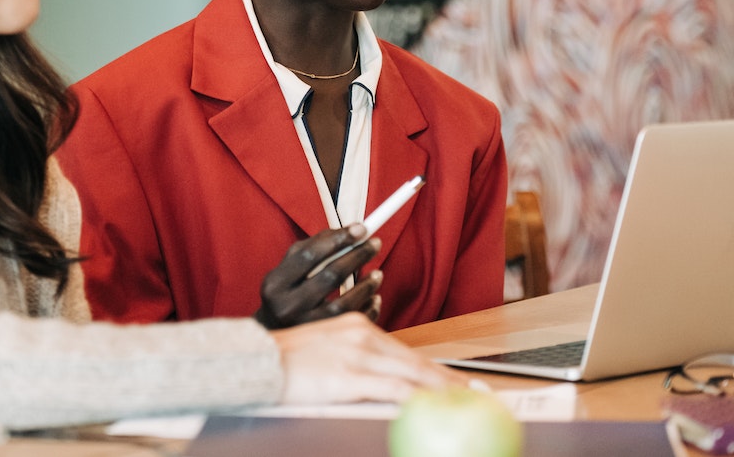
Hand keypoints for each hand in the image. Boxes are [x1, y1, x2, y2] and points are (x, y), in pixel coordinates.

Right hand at [254, 224, 381, 328]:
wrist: (273, 338)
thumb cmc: (286, 294)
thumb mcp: (288, 270)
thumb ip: (313, 248)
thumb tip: (351, 231)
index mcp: (275, 283)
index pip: (309, 255)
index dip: (337, 239)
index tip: (361, 228)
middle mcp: (287, 306)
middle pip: (330, 276)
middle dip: (357, 256)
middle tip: (375, 243)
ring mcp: (305, 328)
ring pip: (345, 303)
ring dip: (367, 285)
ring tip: (378, 274)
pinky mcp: (323, 344)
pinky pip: (353, 324)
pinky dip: (368, 309)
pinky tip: (374, 298)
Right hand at [270, 311, 469, 405]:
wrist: (256, 360)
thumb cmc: (285, 363)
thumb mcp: (325, 353)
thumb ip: (354, 362)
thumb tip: (382, 386)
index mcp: (356, 326)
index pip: (406, 352)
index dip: (435, 370)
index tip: (457, 383)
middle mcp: (362, 334)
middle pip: (417, 361)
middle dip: (450, 381)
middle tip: (477, 395)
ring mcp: (357, 354)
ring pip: (413, 374)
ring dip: (444, 390)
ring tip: (466, 403)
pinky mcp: (349, 375)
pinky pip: (394, 388)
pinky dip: (417, 398)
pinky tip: (432, 407)